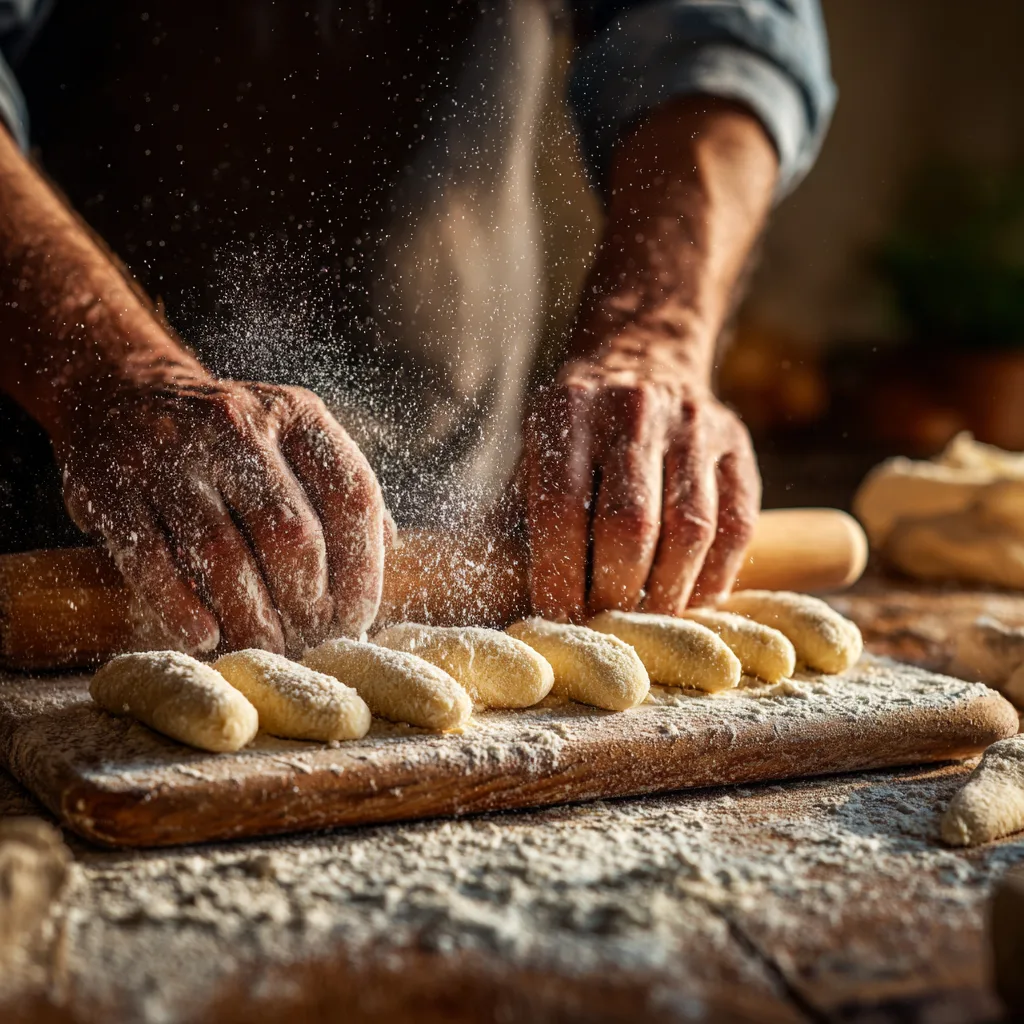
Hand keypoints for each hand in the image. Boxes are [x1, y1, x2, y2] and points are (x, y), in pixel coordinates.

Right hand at [58, 379, 385, 655]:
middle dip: (306, 603)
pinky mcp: (114, 490)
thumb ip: (341, 491)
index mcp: (297, 416)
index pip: (352, 496)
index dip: (363, 570)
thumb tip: (387, 552)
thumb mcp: (294, 440)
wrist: (121, 395)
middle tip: (306, 639)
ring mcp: (170, 456)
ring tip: (263, 646)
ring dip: (249, 617)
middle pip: (291, 534)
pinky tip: (205, 635)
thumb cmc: (230, 440)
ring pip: (223, 556)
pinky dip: (183, 609)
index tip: (356, 617)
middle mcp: (237, 426)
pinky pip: (153, 564)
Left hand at [523, 358, 759, 620]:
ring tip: (645, 624)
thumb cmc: (577, 425)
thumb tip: (501, 589)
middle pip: (629, 523)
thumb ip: (523, 506)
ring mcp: (694, 425)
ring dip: (666, 594)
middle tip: (602, 625)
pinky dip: (713, 578)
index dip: (557, 572)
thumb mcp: (537, 444)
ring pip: (690, 530)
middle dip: (612, 591)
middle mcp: (634, 408)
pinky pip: (735, 527)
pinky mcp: (737, 446)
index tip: (556, 616)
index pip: (561, 504)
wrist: (647, 358)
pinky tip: (690, 601)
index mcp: (569, 408)